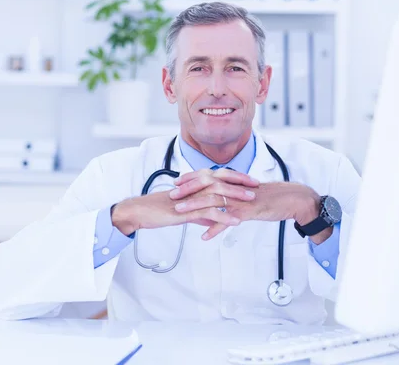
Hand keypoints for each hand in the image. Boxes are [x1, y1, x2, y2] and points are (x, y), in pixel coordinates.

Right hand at [111, 187, 243, 235]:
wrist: (140, 213)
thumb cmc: (158, 211)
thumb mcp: (182, 212)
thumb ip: (197, 214)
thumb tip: (209, 219)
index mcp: (193, 184)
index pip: (218, 176)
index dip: (235, 177)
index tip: (250, 180)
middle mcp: (193, 187)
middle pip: (222, 180)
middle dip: (241, 182)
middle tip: (257, 185)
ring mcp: (190, 198)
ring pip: (218, 194)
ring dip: (236, 197)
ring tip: (252, 201)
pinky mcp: (186, 210)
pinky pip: (208, 212)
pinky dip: (224, 216)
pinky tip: (236, 221)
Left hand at [172, 170, 322, 240]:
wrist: (292, 199)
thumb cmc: (271, 197)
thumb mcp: (250, 192)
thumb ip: (235, 194)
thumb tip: (223, 198)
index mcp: (235, 181)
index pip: (208, 176)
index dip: (191, 178)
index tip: (176, 182)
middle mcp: (235, 188)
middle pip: (206, 186)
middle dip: (187, 191)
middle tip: (171, 196)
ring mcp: (241, 199)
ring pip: (213, 201)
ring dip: (194, 207)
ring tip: (179, 213)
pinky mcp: (248, 212)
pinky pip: (228, 221)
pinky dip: (215, 228)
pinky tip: (204, 237)